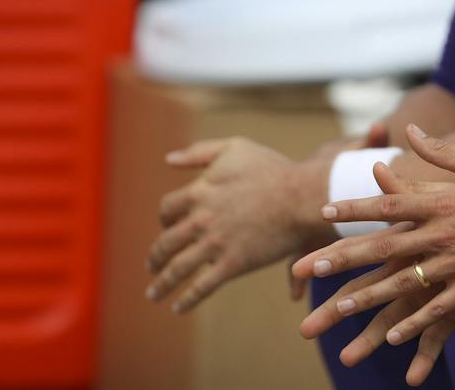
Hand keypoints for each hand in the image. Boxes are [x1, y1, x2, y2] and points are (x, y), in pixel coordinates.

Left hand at [147, 136, 325, 312]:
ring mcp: (214, 244)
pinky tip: (178, 307)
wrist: (301, 196)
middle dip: (155, 258)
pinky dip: (187, 300)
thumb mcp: (236, 148)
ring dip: (162, 284)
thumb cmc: (273, 170)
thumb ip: (201, 152)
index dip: (165, 219)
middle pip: (165, 243)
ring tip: (154, 294)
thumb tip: (169, 159)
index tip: (167, 227)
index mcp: (198, 192)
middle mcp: (200, 219)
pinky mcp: (232, 264)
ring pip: (177, 269)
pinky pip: (201, 287)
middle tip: (152, 266)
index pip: (168, 209)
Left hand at [292, 126, 454, 383]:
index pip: (388, 203)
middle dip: (344, 258)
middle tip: (311, 267)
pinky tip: (392, 336)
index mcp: (442, 200)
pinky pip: (438, 309)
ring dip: (367, 297)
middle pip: (384, 246)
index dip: (354, 208)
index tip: (324, 213)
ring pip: (403, 283)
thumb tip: (409, 128)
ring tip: (337, 307)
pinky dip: (415, 323)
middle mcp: (443, 233)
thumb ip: (439, 150)